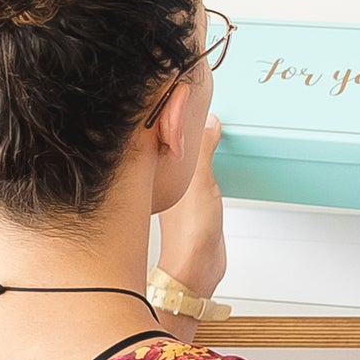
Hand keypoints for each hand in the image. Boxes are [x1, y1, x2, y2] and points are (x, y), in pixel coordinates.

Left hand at [154, 116, 225, 299]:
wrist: (197, 268)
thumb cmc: (191, 232)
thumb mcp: (201, 181)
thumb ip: (204, 149)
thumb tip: (208, 121)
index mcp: (152, 170)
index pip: (151, 132)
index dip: (157, 110)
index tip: (169, 90)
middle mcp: (155, 177)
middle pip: (160, 140)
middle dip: (170, 121)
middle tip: (183, 98)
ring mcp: (169, 189)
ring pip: (173, 154)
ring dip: (182, 138)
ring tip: (192, 117)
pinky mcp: (183, 200)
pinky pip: (186, 169)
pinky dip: (192, 156)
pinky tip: (200, 153)